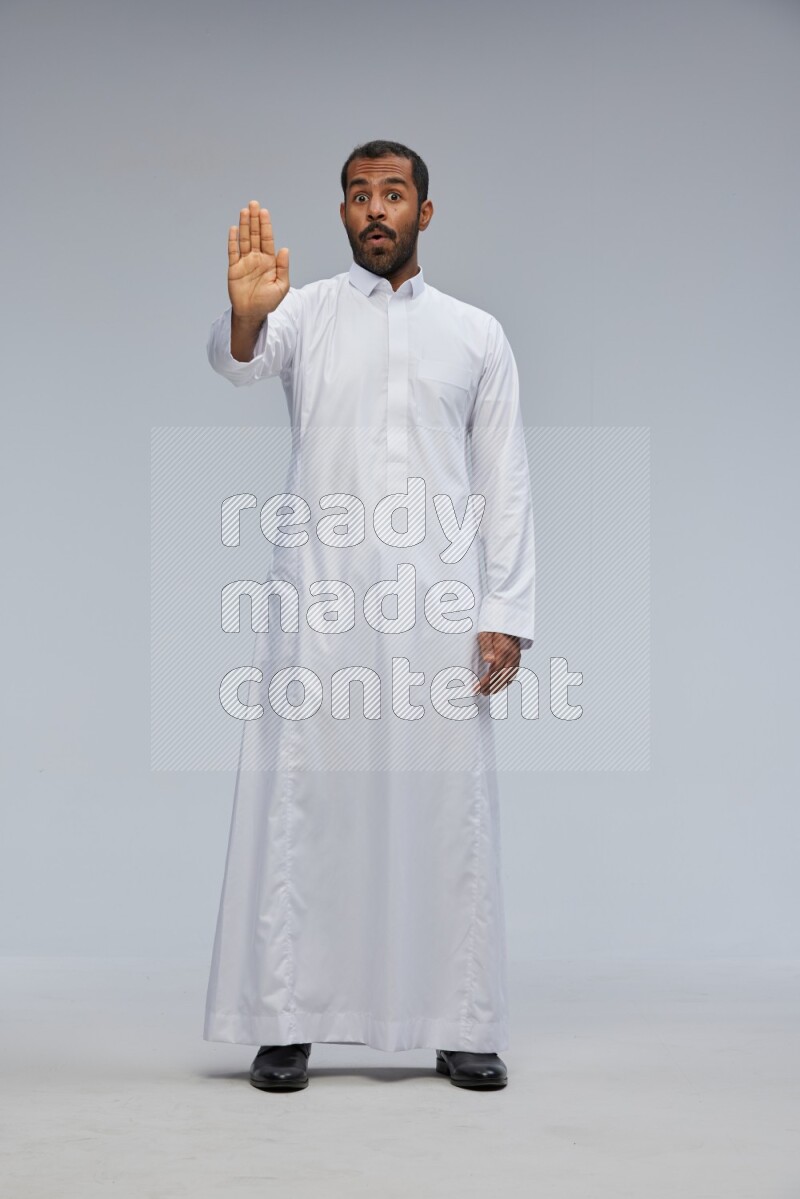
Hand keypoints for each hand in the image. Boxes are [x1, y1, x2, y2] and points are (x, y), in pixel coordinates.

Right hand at [227, 200, 289, 320]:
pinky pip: (232, 252)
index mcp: (269, 261)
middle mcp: (256, 258)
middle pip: (255, 235)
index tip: (264, 212)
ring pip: (244, 240)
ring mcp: (244, 262)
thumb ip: (283, 268)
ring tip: (244, 211)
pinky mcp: (234, 268)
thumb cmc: (268, 302)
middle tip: (254, 204)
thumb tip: (285, 249)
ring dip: (244, 225)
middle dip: (255, 220)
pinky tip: (234, 229)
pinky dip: (233, 241)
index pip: (267, 239)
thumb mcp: (282, 286)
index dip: (265, 225)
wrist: (252, 314)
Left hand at [473, 631, 520, 695]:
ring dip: (499, 686)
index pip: (494, 671)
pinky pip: (513, 673)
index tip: (476, 688)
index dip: (485, 682)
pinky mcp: (517, 657)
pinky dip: (506, 681)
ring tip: (489, 692)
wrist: (506, 618)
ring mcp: (516, 656)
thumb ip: (487, 647)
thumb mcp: (485, 633)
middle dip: (491, 687)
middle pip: (502, 677)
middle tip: (481, 693)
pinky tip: (499, 684)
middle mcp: (512, 655)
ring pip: (509, 677)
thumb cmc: (493, 626)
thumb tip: (489, 661)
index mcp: (504, 650)